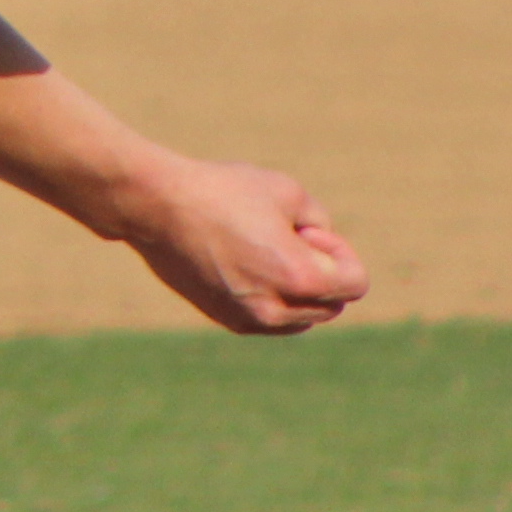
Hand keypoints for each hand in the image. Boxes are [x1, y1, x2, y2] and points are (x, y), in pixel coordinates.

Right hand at [115, 158, 366, 335]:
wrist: (157, 207)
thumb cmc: (222, 192)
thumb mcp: (288, 192)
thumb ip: (321, 223)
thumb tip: (322, 250)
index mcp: (297, 277)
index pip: (355, 284)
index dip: (341, 251)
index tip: (307, 229)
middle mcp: (275, 309)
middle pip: (331, 306)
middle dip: (323, 273)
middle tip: (287, 237)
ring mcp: (248, 319)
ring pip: (302, 319)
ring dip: (300, 291)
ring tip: (266, 252)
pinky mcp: (225, 319)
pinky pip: (270, 320)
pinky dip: (273, 299)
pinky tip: (246, 263)